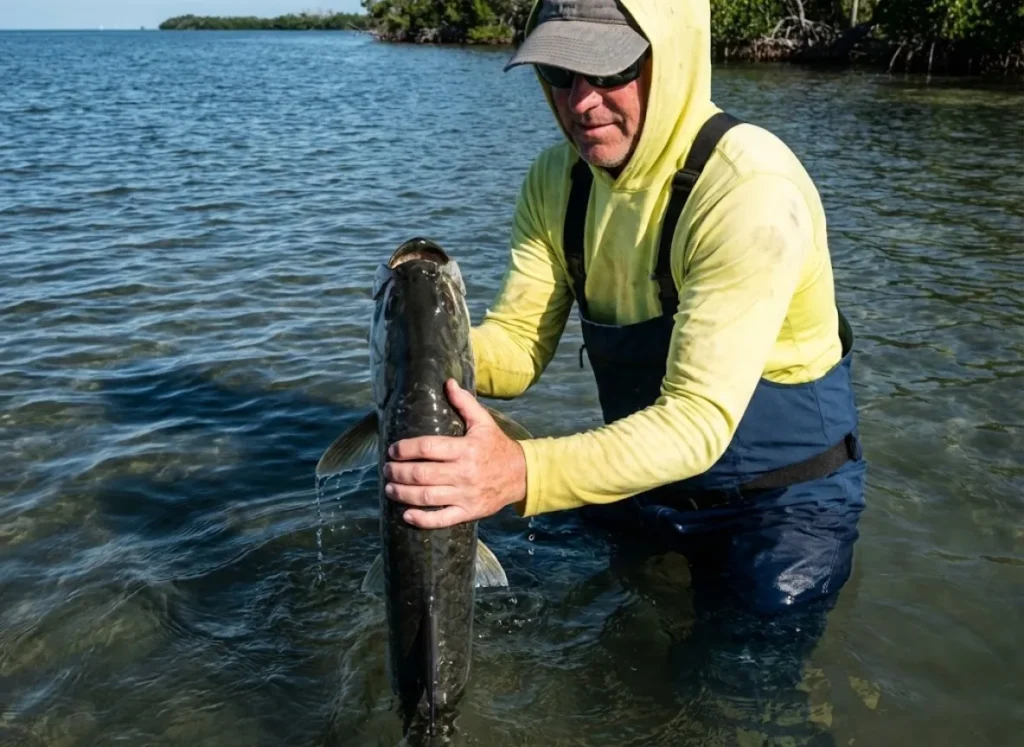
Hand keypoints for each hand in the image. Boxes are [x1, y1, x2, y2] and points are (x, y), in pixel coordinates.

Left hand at [383, 379, 526, 528]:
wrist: (521, 475)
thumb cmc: (497, 446)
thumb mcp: (484, 422)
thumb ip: (464, 403)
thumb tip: (448, 382)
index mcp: (466, 449)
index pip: (428, 448)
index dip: (406, 449)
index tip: (393, 450)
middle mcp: (464, 473)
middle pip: (422, 474)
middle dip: (399, 472)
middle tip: (386, 468)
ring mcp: (466, 495)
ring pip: (427, 497)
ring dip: (403, 493)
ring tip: (389, 487)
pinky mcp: (468, 512)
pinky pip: (442, 519)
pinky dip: (422, 519)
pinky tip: (406, 515)